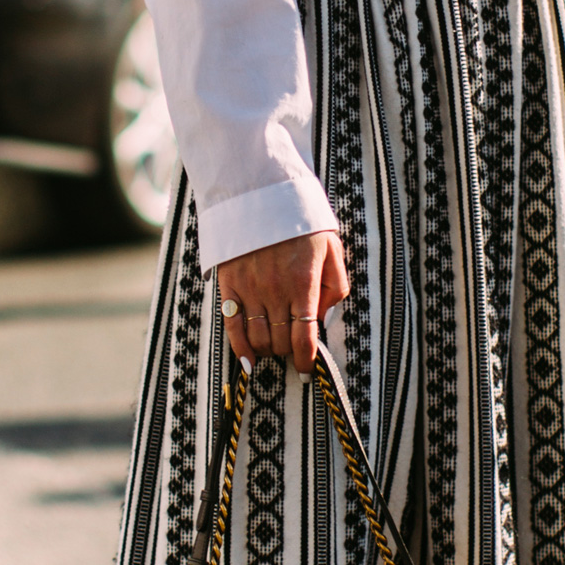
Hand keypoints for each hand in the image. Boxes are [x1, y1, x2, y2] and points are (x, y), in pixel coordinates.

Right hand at [215, 232, 348, 376]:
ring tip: (275, 348)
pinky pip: (233, 325)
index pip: (305, 336)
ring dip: (268, 350)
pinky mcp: (229, 283)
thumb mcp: (332, 248)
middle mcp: (276, 290)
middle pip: (281, 341)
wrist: (261, 194)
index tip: (307, 371)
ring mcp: (250, 288)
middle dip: (289, 351)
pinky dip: (240, 347)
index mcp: (304, 283)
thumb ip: (335, 285)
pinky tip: (248, 360)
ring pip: (258, 338)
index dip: (306, 360)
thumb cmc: (302, 222)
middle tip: (292, 349)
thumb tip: (323, 316)